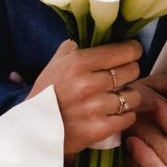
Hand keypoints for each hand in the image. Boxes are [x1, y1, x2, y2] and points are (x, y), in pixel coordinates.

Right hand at [31, 39, 143, 154]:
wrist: (32, 130)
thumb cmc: (45, 94)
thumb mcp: (55, 63)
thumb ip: (75, 48)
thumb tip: (98, 36)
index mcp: (78, 63)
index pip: (125, 51)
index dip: (132, 51)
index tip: (131, 53)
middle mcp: (88, 84)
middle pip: (132, 71)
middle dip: (129, 72)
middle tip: (121, 77)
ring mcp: (95, 108)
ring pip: (133, 96)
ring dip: (128, 96)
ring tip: (117, 98)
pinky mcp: (99, 129)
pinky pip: (128, 118)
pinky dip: (125, 116)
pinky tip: (114, 113)